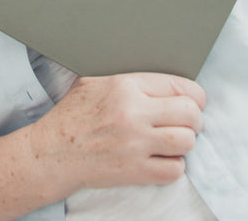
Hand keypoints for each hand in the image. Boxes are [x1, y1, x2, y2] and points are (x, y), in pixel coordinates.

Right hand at [29, 73, 204, 192]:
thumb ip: (127, 77)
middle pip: (190, 113)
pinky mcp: (135, 171)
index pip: (179, 85)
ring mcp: (135, 144)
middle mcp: (134, 113)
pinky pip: (174, 170)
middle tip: (188, 123)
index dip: (194, 95)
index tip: (194, 102)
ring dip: (185, 143)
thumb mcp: (94, 81)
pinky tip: (163, 159)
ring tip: (175, 141)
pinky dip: (174, 166)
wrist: (53, 152)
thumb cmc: (72, 115)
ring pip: (186, 141)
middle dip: (195, 119)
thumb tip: (156, 77)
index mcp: (125, 85)